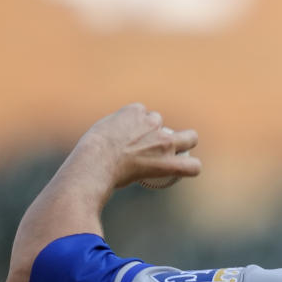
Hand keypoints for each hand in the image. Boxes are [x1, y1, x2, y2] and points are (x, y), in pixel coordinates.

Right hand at [72, 103, 201, 190]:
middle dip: (161, 130)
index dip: (139, 125)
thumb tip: (96, 153)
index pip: (143, 113)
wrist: (96, 162)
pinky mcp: (168, 161)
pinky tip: (189, 170)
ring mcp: (163, 141)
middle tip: (155, 146)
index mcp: (133, 111)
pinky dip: (192, 168)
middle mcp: (152, 122)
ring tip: (179, 156)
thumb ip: (102, 138)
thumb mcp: (93, 137)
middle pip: (164, 122)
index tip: (132, 138)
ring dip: (185, 145)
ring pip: (189, 138)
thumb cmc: (88, 154)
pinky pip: (192, 166)